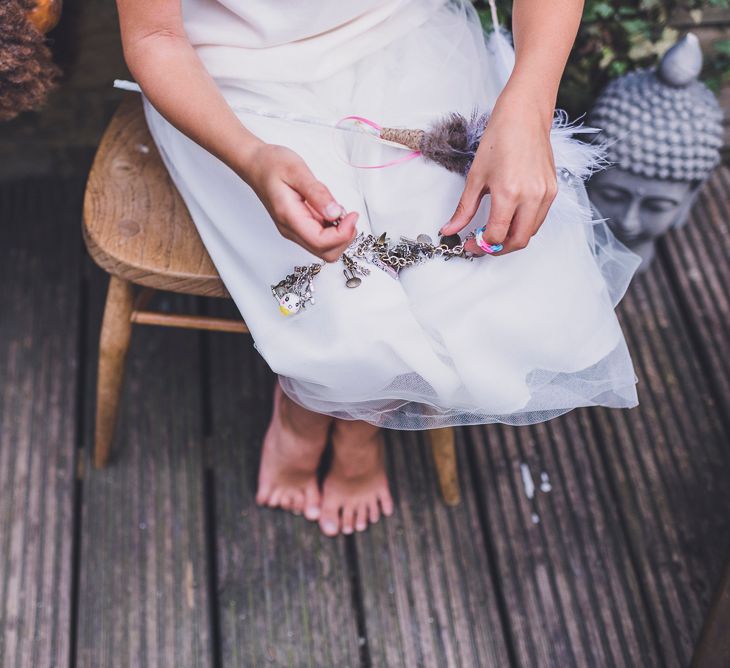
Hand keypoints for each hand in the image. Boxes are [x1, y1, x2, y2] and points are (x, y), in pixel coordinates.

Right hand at [243, 143, 357, 261]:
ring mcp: (294, 231)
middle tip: (349, 216)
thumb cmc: (272, 165)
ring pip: (325, 249)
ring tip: (339, 211)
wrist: (255, 164)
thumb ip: (317, 193)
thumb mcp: (297, 171)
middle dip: (344, 238)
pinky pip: (320, 238)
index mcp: (290, 218)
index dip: (343, 233)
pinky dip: (333, 230)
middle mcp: (291, 230)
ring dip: (340, 235)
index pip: (321, 242)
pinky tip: (331, 211)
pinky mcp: (299, 227)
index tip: (352, 216)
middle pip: (326, 253)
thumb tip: (335, 213)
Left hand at [439, 88, 558, 255]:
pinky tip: (509, 218)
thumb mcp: (475, 177)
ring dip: (512, 238)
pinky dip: (523, 225)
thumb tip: (450, 230)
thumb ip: (463, 209)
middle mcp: (532, 196)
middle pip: (518, 241)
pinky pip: (539, 219)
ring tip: (493, 230)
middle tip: (482, 244)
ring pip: (530, 233)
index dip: (480, 246)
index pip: (496, 235)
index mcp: (509, 193)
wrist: (524, 117)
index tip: (470, 244)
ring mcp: (545, 194)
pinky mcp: (553, 190)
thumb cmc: (500, 139)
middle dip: (498, 248)